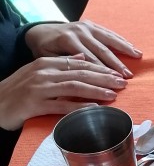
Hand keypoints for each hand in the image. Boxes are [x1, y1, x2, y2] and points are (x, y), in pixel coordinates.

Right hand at [0, 55, 127, 131]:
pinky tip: (93, 108)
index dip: (100, 68)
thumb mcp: (38, 72)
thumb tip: (82, 58)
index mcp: (46, 63)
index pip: (78, 64)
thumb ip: (60, 65)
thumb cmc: (18, 90)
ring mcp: (39, 88)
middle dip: (104, 77)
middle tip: (123, 82)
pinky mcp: (35, 104)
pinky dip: (79, 106)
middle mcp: (44, 73)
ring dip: (96, 91)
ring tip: (114, 94)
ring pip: (73, 87)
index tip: (117, 72)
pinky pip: (61, 105)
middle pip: (80, 73)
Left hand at [23, 20, 141, 78]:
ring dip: (125, 49)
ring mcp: (86, 26)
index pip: (90, 60)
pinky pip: (108, 32)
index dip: (103, 72)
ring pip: (109, 39)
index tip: (114, 83)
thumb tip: (83, 72)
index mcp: (68, 40)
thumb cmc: (44, 50)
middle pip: (102, 50)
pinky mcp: (90, 24)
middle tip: (128, 77)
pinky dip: (121, 40)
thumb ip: (65, 64)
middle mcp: (79, 31)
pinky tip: (132, 46)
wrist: (38, 32)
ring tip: (138, 57)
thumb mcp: (48, 59)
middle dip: (117, 64)